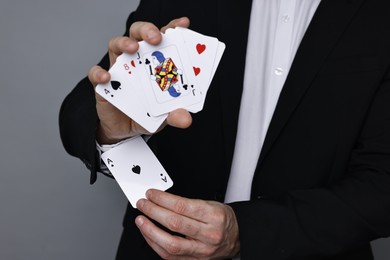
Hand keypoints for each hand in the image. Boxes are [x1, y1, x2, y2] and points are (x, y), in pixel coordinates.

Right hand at [88, 17, 191, 143]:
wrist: (125, 132)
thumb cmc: (147, 115)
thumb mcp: (165, 116)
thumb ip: (175, 114)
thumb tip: (185, 119)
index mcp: (155, 62)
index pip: (163, 39)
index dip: (172, 28)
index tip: (182, 24)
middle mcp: (136, 60)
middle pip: (138, 34)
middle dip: (147, 30)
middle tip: (156, 37)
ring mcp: (119, 69)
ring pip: (116, 44)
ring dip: (124, 42)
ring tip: (133, 48)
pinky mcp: (103, 83)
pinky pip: (95, 73)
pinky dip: (99, 72)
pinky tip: (107, 77)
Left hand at [135, 189, 239, 258]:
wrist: (237, 237)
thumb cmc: (222, 219)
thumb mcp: (211, 204)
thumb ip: (187, 203)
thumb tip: (161, 199)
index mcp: (214, 215)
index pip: (183, 206)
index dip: (163, 199)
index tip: (151, 194)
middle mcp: (209, 234)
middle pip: (175, 224)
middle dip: (154, 212)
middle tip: (143, 204)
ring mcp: (202, 250)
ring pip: (171, 244)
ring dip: (150, 231)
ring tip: (141, 220)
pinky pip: (170, 256)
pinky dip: (155, 244)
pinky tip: (148, 234)